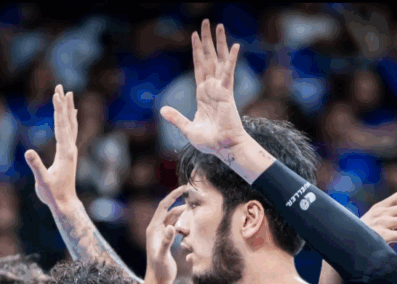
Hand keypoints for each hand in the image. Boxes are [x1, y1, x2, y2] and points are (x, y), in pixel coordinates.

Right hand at [25, 85, 78, 209]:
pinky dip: (70, 121)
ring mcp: (71, 151)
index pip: (61, 126)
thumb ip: (36, 166)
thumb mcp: (42, 181)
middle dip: (63, 103)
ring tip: (69, 94)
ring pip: (71, 125)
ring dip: (68, 109)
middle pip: (67, 121)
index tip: (56, 94)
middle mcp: (70, 149)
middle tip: (60, 86)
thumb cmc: (53, 194)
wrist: (65, 204)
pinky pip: (71, 132)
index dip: (58, 110)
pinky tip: (71, 115)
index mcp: (64, 152)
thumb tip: (28, 152)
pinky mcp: (69, 155)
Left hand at [144, 186, 185, 283]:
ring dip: (182, 214)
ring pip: (172, 218)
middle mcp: (156, 229)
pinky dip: (182, 224)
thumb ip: (166, 242)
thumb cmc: (159, 270)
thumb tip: (171, 227)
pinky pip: (175, 226)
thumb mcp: (162, 256)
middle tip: (193, 198)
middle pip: (168, 210)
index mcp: (153, 229)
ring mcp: (161, 234)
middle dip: (179, 203)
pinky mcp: (166, 240)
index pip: (163, 207)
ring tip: (194, 211)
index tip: (183, 188)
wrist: (158, 282)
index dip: (172, 196)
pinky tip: (189, 228)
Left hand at [160, 20, 244, 157]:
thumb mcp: (188, 129)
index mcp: (203, 94)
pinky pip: (229, 73)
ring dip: (218, 43)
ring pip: (219, 60)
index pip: (199, 67)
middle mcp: (212, 88)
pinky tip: (234, 45)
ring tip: (219, 25)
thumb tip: (162, 110)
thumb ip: (176, 118)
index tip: (195, 35)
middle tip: (206, 22)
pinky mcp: (227, 93)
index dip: (197, 51)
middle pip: (209, 58)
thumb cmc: (210, 142)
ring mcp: (220, 89)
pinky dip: (231, 60)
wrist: (223, 148)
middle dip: (207, 41)